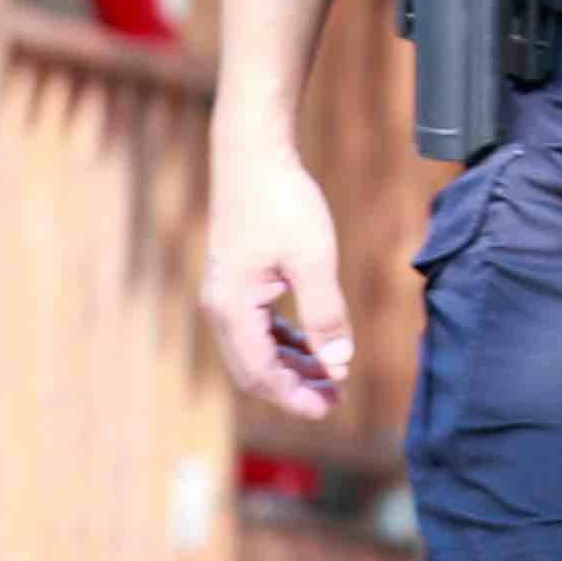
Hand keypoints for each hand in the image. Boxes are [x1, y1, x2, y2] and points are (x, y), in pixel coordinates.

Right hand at [197, 136, 354, 421]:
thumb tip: (341, 363)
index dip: (296, 398)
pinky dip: (283, 341)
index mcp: (232, 309)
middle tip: (335, 399)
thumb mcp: (313, 259)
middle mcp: (220, 307)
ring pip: (255, 349)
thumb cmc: (282, 201)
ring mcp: (224, 293)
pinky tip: (311, 344)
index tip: (331, 408)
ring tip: (330, 376)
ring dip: (291, 366)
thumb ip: (326, 314)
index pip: (262, 375)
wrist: (253, 152)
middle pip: (254, 370)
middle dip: (294, 388)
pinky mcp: (235, 278)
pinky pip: (256, 326)